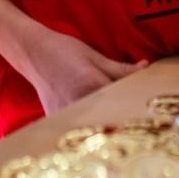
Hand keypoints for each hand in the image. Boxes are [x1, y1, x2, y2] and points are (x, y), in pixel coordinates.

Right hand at [25, 30, 145, 115]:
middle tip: (133, 118)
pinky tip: (93, 122)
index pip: (122, 99)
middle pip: (109, 116)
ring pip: (93, 125)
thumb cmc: (65, 50)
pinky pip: (77, 127)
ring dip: (104, 123)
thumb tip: (145, 68)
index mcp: (91, 83)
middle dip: (121, 116)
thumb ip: (120, 68)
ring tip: (114, 121)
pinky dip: (87, 125)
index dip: (134, 103)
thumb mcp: (94, 56)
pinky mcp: (55, 121)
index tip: (145, 107)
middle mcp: (78, 102)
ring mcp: (65, 114)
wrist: (33, 52)